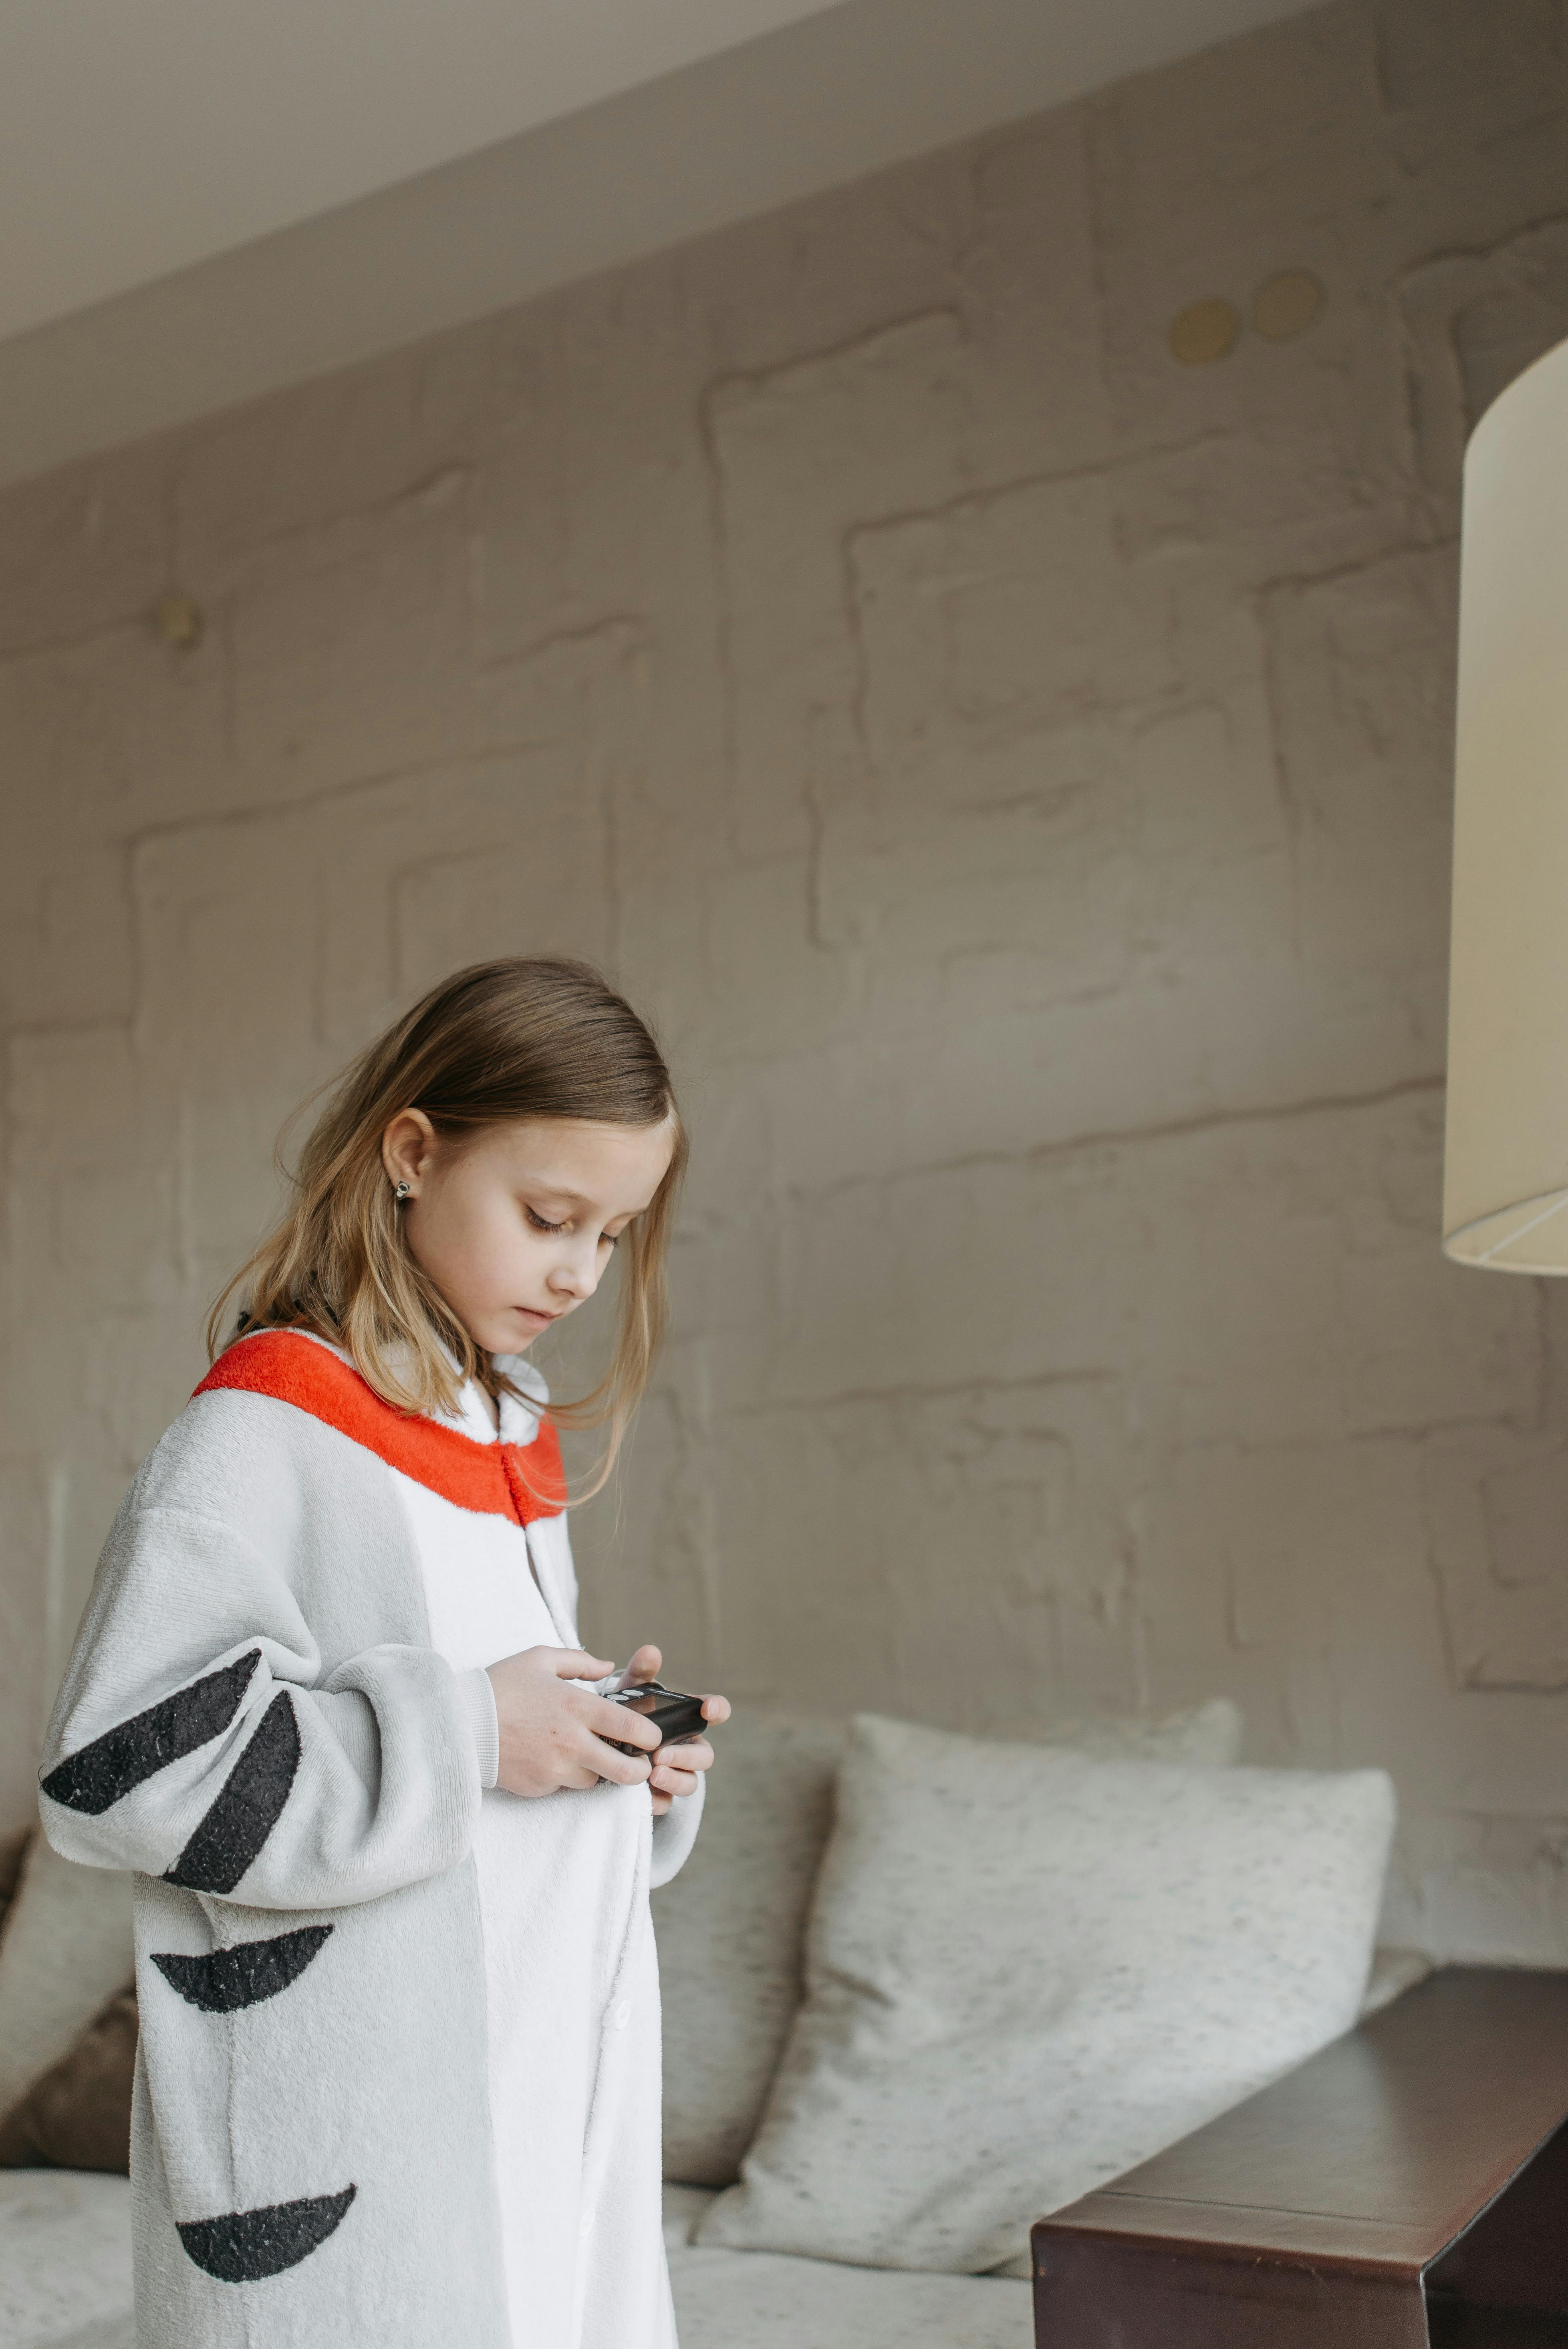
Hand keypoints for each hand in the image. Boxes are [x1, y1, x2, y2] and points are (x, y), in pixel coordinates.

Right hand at [486, 1646, 660, 1797]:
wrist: (458, 1723)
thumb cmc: (501, 1686)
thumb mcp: (540, 1659)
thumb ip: (580, 1661)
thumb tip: (608, 1666)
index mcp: (577, 1708)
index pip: (631, 1728)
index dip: (651, 1735)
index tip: (651, 1735)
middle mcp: (571, 1743)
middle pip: (625, 1771)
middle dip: (640, 1771)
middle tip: (638, 1763)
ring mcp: (554, 1769)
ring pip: (595, 1781)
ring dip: (597, 1771)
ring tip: (583, 1752)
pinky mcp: (538, 1787)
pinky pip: (564, 1788)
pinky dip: (566, 1777)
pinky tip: (551, 1758)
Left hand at [619, 1644, 730, 1815]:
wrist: (604, 1744)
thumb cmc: (626, 1714)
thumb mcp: (630, 1693)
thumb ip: (642, 1673)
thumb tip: (650, 1651)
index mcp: (687, 1719)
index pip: (715, 1711)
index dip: (717, 1708)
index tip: (708, 1707)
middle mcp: (687, 1747)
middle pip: (705, 1756)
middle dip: (687, 1755)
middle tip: (661, 1754)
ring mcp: (676, 1773)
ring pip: (690, 1783)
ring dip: (675, 1779)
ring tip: (652, 1773)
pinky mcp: (659, 1795)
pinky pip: (666, 1803)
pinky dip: (658, 1800)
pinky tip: (644, 1795)